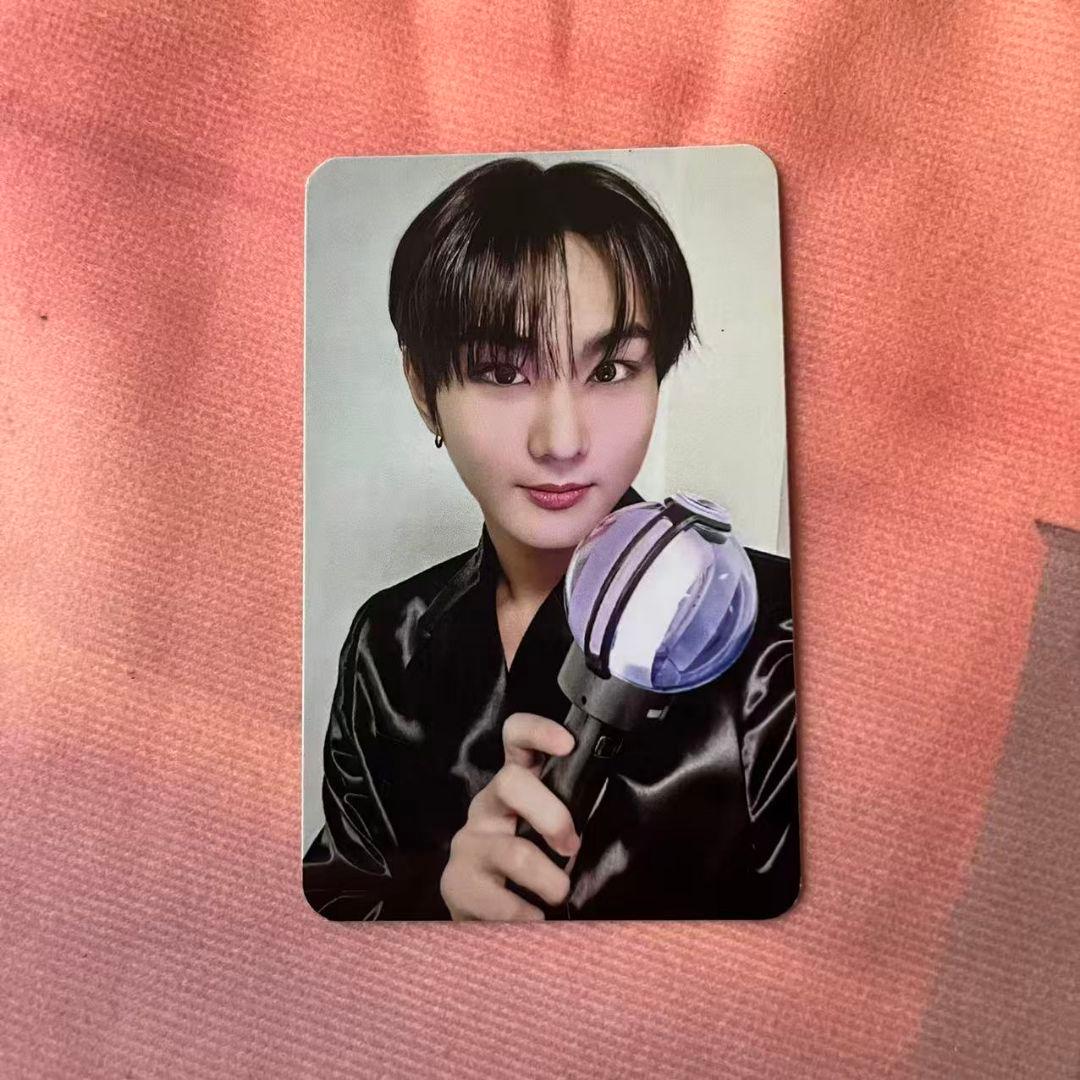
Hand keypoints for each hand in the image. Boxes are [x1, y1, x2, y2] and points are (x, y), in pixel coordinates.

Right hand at [440, 711, 579, 920]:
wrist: (484, 919)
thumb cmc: (529, 871)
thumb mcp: (549, 834)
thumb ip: (568, 818)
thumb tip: (613, 819)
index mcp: (513, 787)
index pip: (516, 739)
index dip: (538, 732)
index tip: (567, 744)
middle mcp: (486, 807)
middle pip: (510, 783)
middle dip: (551, 815)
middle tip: (572, 847)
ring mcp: (468, 843)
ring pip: (513, 852)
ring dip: (549, 880)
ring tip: (559, 896)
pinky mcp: (456, 883)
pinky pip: (499, 900)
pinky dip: (526, 915)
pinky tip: (533, 920)